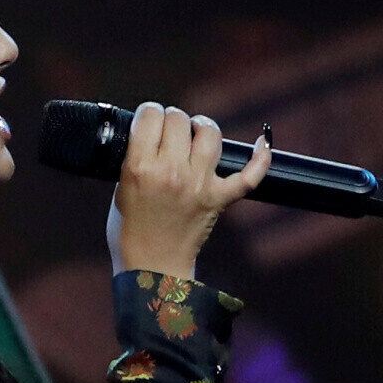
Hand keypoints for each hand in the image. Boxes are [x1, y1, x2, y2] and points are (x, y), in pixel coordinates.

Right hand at [110, 105, 270, 279]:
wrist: (151, 269)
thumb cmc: (129, 231)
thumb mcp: (120, 188)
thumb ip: (135, 158)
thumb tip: (151, 132)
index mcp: (140, 167)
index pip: (150, 115)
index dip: (149, 113)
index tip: (149, 120)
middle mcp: (171, 172)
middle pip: (178, 118)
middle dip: (172, 120)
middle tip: (168, 132)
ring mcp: (198, 185)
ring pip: (210, 134)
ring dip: (202, 127)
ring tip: (196, 133)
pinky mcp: (217, 200)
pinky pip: (249, 175)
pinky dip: (261, 158)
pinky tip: (262, 143)